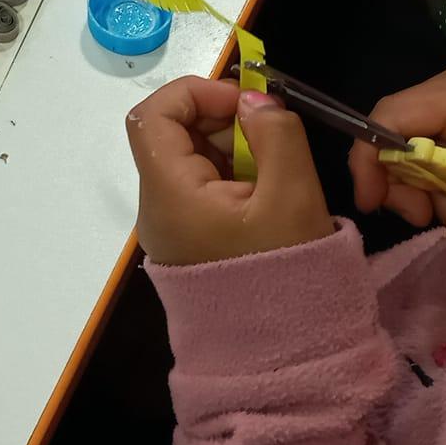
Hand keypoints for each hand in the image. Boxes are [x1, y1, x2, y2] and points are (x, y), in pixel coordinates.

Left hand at [127, 76, 335, 266]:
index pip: (151, 116)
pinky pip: (200, 188)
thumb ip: (276, 133)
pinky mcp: (188, 240)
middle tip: (270, 135)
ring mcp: (171, 226)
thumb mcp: (294, 195)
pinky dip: (232, 174)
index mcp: (169, 192)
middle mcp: (157, 207)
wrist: (280, 351)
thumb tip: (252, 99)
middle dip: (220, 120)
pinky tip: (265, 192)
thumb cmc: (284, 271)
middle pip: (171, 135)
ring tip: (274, 169)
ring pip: (189, 160)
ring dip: (231, 147)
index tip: (242, 102)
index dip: (193, 92)